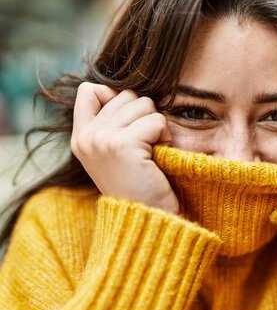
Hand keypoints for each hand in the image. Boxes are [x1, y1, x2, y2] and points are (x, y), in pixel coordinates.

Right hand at [71, 82, 178, 212]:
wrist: (147, 219)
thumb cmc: (139, 184)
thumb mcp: (114, 152)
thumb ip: (111, 122)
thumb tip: (124, 90)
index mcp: (80, 138)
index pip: (89, 90)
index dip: (114, 97)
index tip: (128, 125)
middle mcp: (86, 137)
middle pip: (125, 94)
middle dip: (143, 115)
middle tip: (145, 145)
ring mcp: (102, 140)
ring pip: (143, 103)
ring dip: (156, 125)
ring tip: (151, 151)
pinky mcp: (123, 145)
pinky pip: (156, 120)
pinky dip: (165, 136)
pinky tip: (158, 156)